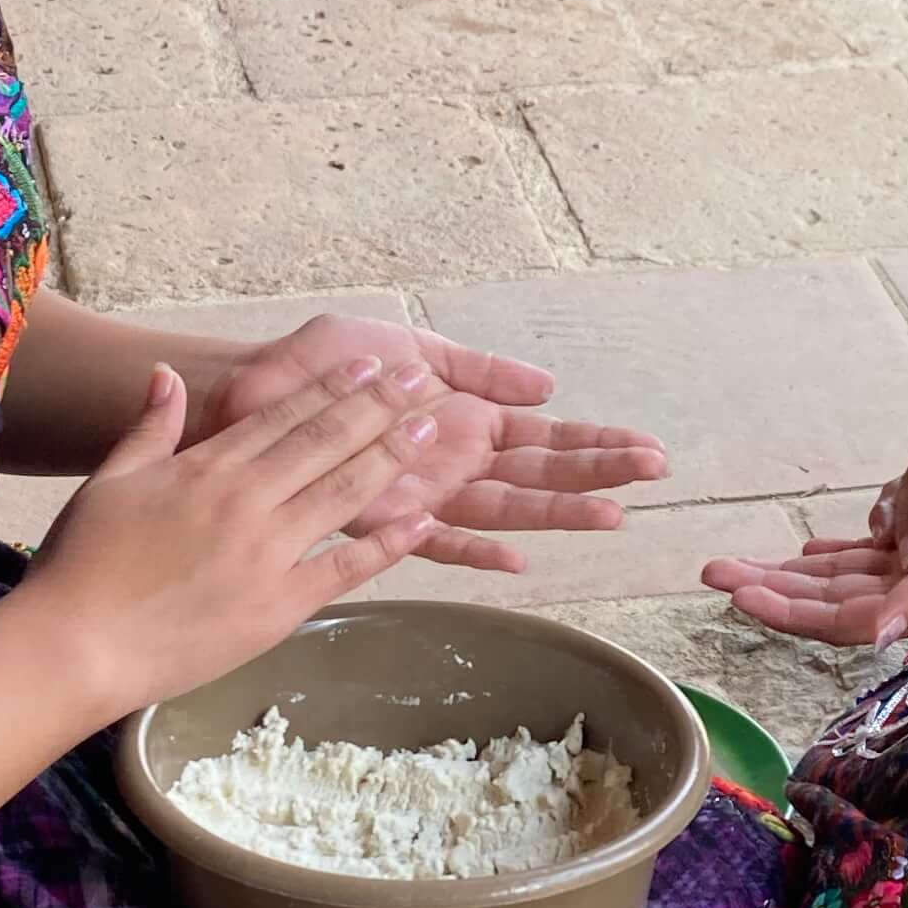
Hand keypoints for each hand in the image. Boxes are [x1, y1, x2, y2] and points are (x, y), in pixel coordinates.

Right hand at [27, 362, 438, 714]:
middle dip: (380, 407)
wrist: (77, 646)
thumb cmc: (82, 565)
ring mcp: (267, 554)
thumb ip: (148, 427)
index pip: (282, 415)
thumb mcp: (109, 481)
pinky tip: (423, 521)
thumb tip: (167, 374)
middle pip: (326, 443)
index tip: (371, 365)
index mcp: (206, 468)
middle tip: (423, 382)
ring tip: (434, 431)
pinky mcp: (280, 607)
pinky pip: (345, 567)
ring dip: (393, 459)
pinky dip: (388, 544)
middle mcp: (246, 502)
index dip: (332, 388)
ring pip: (346, 495)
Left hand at [203, 313, 663, 577]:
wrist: (251, 389)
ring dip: (559, 510)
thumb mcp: (410, 349)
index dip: (595, 444)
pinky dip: (474, 550)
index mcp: (463, 421)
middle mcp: (453, 463)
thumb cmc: (320, 367)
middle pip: (541, 475)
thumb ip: (475, 369)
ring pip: (506, 507)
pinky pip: (436, 541)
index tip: (647, 448)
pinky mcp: (384, 517)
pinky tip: (517, 558)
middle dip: (598, 473)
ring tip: (614, 513)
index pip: (543, 440)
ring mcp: (424, 493)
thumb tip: (545, 389)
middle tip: (656, 472)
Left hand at [704, 470, 907, 647]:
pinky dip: (836, 554)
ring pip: (838, 579)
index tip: (732, 589)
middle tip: (709, 569)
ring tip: (739, 562)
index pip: (831, 617)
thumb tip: (872, 632)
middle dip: (766, 587)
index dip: (780, 606)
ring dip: (789, 573)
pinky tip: (810, 548)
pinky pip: (870, 557)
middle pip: (821, 600)